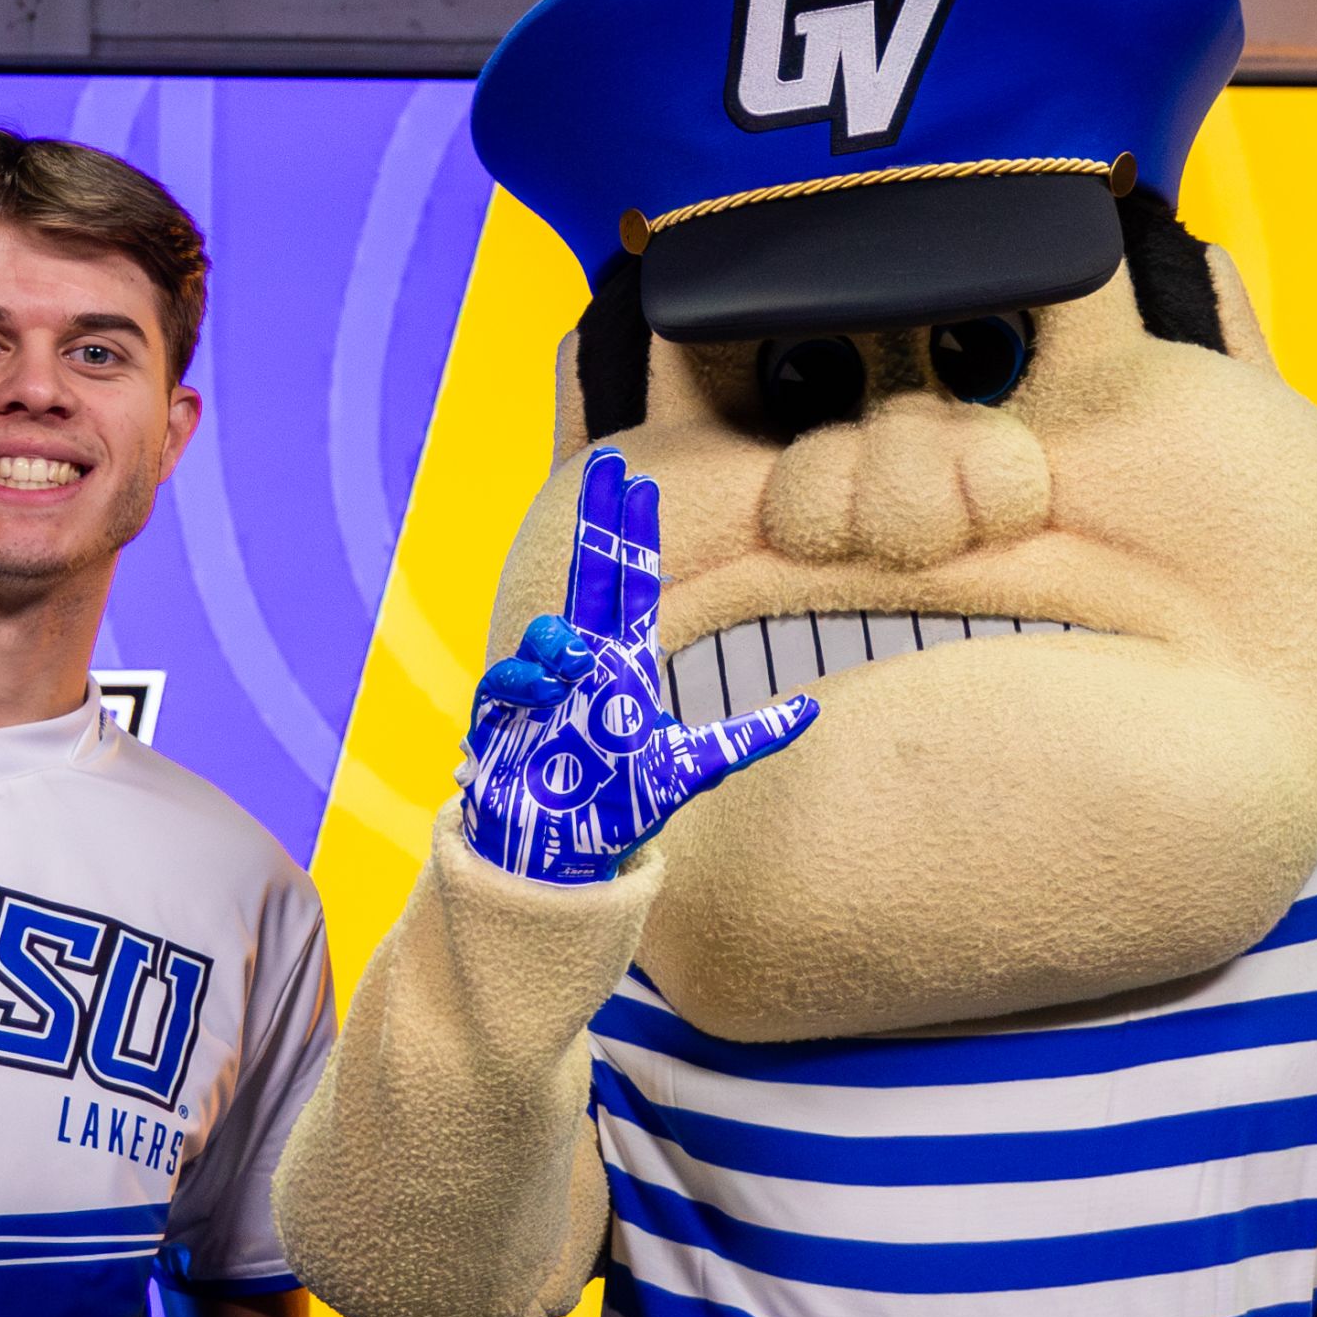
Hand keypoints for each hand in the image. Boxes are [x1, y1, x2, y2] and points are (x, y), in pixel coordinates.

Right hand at [458, 449, 813, 884]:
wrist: (563, 852)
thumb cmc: (620, 807)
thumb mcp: (692, 769)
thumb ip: (747, 737)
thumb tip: (811, 711)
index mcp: (624, 664)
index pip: (632, 584)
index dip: (634, 534)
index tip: (642, 483)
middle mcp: (583, 663)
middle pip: (590, 573)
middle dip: (597, 518)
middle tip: (607, 463)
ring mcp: (542, 684)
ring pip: (550, 628)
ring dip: (560, 642)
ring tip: (574, 675)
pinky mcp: (504, 715)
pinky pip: (508, 677)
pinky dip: (525, 682)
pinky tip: (543, 699)